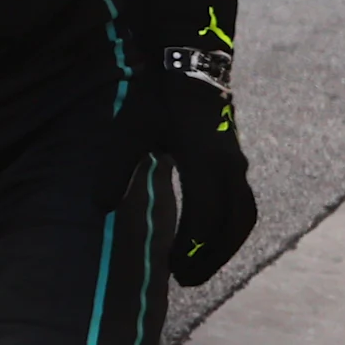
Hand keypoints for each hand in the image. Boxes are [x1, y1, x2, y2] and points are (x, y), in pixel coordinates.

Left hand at [127, 0, 252, 283]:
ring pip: (243, 216)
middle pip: (231, 224)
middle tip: (185, 279)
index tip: (172, 268)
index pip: (206, 216)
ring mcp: (238, 163)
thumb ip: (114, 169)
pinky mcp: (236, 162)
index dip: (192, 247)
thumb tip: (100, 208)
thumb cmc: (154, 98)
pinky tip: (208, 240)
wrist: (187, 65)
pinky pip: (243, 205)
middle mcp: (230, 165)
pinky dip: (229, 229)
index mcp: (205, 159)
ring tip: (198, 266)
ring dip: (224, 246)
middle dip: (211, 256)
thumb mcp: (127, 130)